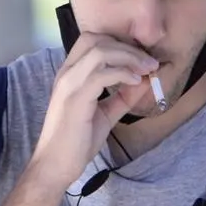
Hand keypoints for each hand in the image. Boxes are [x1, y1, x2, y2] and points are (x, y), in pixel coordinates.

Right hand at [26, 32, 157, 193]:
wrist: (55, 165)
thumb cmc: (76, 142)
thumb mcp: (105, 115)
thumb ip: (123, 97)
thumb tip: (145, 82)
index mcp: (70, 74)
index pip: (92, 41)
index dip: (119, 44)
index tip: (141, 59)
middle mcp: (67, 73)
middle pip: (97, 39)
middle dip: (128, 47)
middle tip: (150, 62)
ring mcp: (69, 83)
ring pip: (100, 51)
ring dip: (129, 57)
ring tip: (147, 69)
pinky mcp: (75, 97)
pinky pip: (102, 73)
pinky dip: (123, 73)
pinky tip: (136, 82)